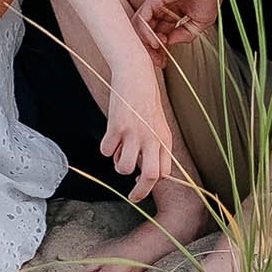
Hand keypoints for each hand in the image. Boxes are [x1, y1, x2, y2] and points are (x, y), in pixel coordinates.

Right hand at [101, 69, 176, 201]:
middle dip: (141, 192)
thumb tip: (143, 168)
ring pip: (124, 167)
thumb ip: (154, 145)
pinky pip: (107, 151)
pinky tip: (110, 136)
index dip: (153, 183)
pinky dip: (106, 148)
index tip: (142, 184)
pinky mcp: (117, 127)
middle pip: (152, 177)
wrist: (135, 74)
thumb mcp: (157, 123)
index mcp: (165, 139)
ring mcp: (135, 133)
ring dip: (119, 165)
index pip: (164, 172)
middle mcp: (153, 138)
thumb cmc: (145, 99)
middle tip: (133, 197)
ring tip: (119, 153)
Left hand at [134, 0, 223, 53]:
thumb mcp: (198, 24)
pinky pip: (142, 18)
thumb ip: (183, 35)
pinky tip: (154, 42)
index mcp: (172, 13)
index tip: (163, 62)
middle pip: (147, 32)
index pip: (158, 34)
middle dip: (151, 50)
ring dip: (146, 43)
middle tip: (157, 62)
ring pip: (141, 27)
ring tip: (155, 54)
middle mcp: (162, 9)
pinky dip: (145, 32)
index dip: (160, 50)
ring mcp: (156, 3)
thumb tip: (169, 44)